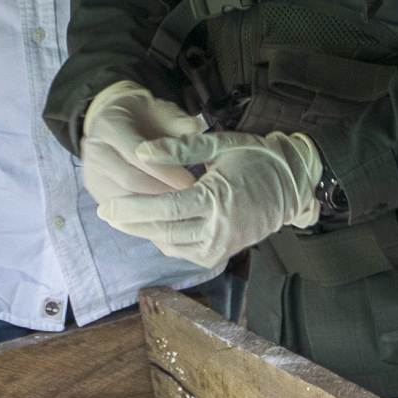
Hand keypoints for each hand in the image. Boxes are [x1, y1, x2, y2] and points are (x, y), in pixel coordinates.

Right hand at [77, 80, 204, 209]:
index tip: (190, 182)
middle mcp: (95, 151)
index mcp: (110, 126)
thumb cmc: (145, 117)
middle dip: (162, 193)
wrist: (115, 122)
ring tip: (181, 212)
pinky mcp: (96, 192)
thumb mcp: (162, 110)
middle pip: (129, 180)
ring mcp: (92, 174)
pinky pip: (119, 213)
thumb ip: (178, 121)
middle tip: (190, 201)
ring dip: (154, 211)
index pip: (136, 154)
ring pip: (123, 202)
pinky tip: (166, 220)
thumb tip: (196, 127)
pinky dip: (143, 220)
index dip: (165, 171)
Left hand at [94, 129, 320, 270]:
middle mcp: (218, 229)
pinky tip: (153, 226)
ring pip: (171, 245)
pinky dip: (166, 240)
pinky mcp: (223, 252)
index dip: (131, 209)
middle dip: (130, 223)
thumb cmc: (257, 158)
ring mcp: (222, 245)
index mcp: (217, 200)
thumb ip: (178, 149)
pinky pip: (185, 252)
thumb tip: (141, 152)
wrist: (293, 185)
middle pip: (162, 231)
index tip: (106, 206)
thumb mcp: (219, 144)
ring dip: (145, 233)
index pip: (164, 209)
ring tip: (123, 218)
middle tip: (105, 213)